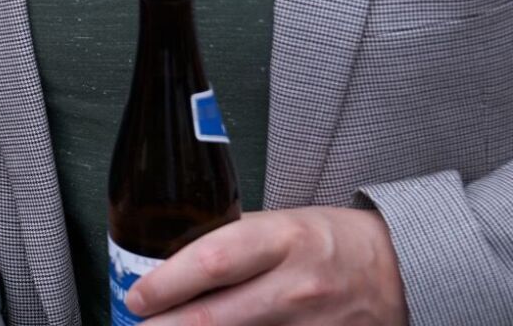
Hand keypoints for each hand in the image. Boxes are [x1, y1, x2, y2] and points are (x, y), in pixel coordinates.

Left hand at [126, 206, 406, 324]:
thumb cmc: (334, 242)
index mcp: (283, 240)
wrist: (403, 272)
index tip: (136, 296)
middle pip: (215, 317)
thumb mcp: (283, 223)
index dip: (166, 284)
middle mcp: (297, 287)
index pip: (212, 261)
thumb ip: (233, 237)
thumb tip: (174, 255)